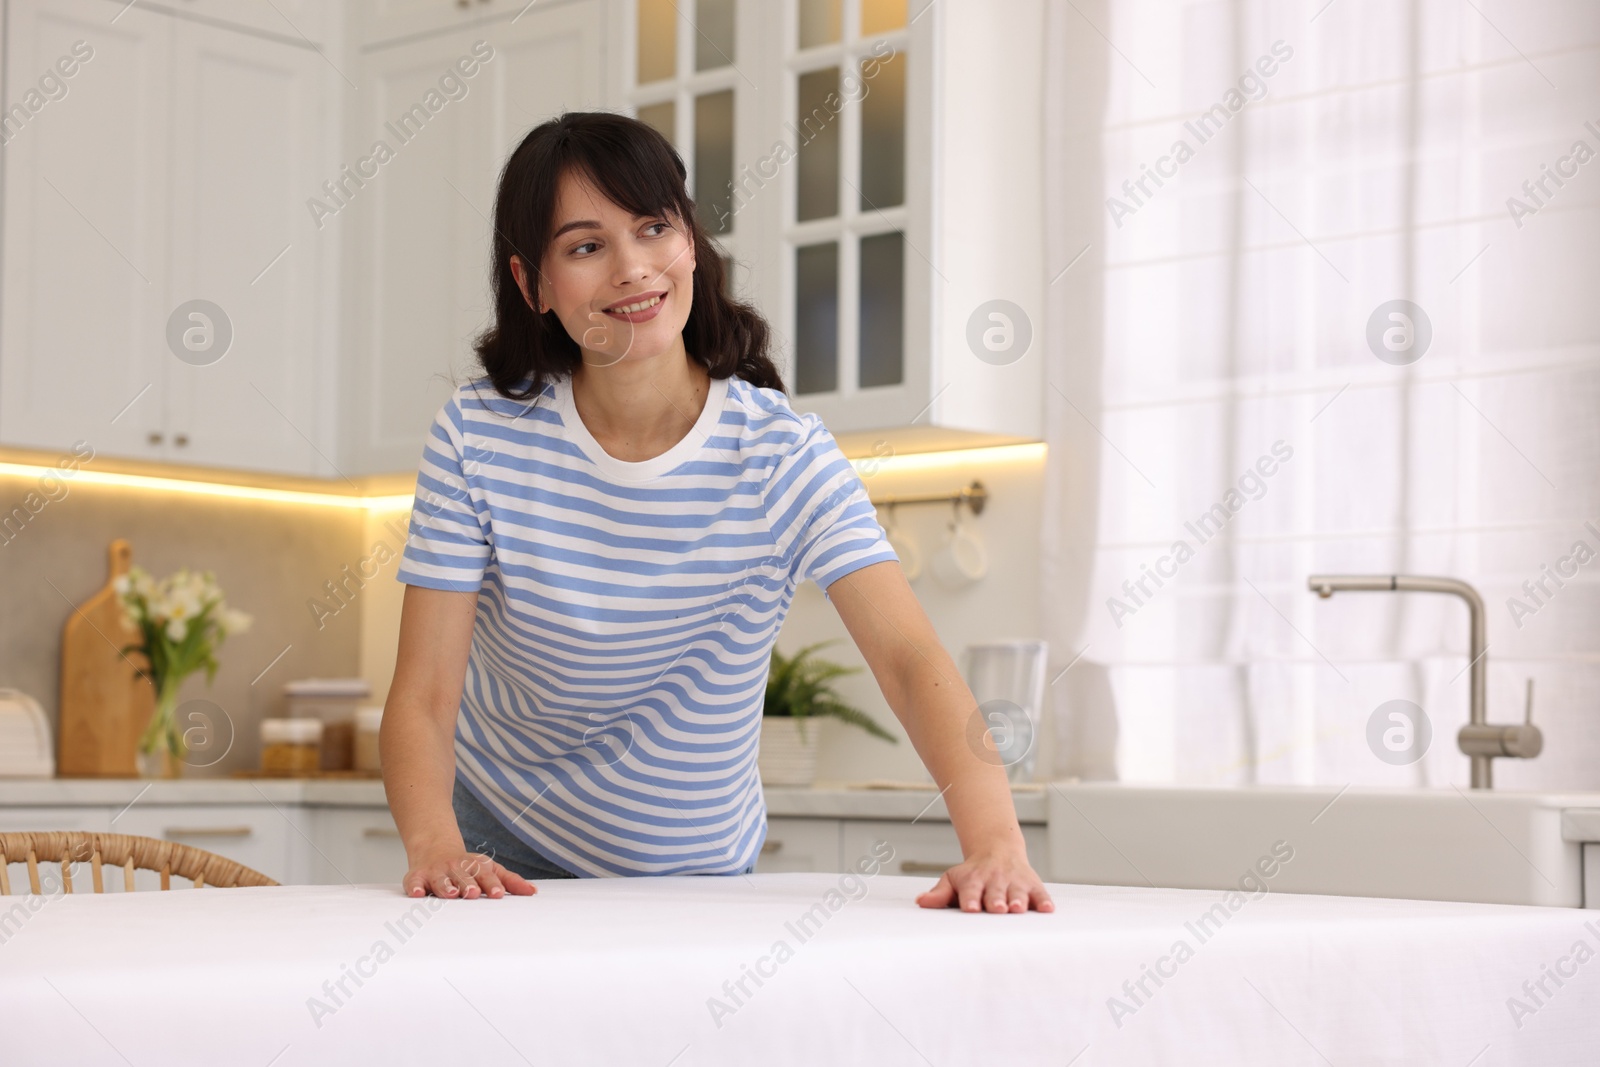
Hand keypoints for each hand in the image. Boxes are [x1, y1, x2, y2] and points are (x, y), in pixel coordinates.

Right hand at [403, 847, 535, 899]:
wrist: (435, 848)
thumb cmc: (467, 867)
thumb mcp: (490, 870)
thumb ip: (510, 881)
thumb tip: (533, 892)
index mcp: (476, 867)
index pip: (486, 876)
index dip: (492, 884)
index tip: (498, 894)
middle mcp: (457, 868)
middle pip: (464, 876)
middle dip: (468, 884)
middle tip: (472, 893)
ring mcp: (437, 872)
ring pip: (441, 880)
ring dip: (445, 886)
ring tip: (450, 894)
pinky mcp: (417, 877)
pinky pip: (414, 882)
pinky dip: (415, 887)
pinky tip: (418, 894)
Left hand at [915, 849, 1054, 913]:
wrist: (997, 850)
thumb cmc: (973, 873)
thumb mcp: (953, 878)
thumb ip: (939, 893)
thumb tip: (921, 902)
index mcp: (974, 879)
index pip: (970, 890)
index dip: (970, 899)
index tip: (970, 908)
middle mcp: (995, 880)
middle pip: (995, 892)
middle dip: (996, 900)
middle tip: (997, 909)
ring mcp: (1015, 882)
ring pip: (1018, 892)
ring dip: (1018, 900)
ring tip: (1018, 908)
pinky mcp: (1032, 885)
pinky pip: (1040, 893)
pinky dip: (1043, 901)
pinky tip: (1046, 909)